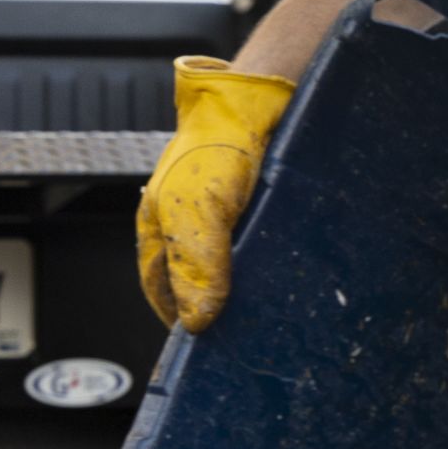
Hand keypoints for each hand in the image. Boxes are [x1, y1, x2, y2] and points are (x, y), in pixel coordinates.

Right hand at [134, 57, 294, 329]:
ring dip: (247, 294)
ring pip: (231, 270)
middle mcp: (189, 225)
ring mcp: (225, 217)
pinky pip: (261, 251)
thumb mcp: (196, 211)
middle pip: (195, 282)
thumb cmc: (216, 143)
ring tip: (270, 317)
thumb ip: (195, 265)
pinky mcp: (259, 209)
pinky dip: (271, 270)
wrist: (262, 97)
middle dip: (213, 310)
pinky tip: (288, 280)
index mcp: (159, 227)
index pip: (161, 290)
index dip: (178, 319)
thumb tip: (198, 322)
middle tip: (239, 339)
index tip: (202, 350)